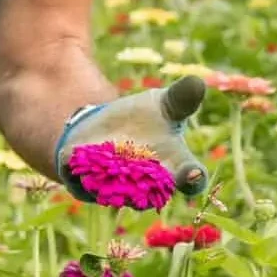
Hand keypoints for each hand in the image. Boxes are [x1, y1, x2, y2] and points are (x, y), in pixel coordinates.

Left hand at [53, 73, 207, 201]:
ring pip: (115, 192)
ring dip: (114, 180)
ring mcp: (115, 189)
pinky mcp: (84, 185)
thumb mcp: (164, 103)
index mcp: (174, 167)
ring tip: (112, 162)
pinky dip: (80, 172)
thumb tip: (198, 82)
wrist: (104, 127)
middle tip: (154, 177)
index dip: (193, 180)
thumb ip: (181, 97)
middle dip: (152, 189)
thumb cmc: (147, 118)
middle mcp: (147, 187)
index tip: (194, 174)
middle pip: (152, 195)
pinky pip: (81, 182)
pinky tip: (78, 157)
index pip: (190, 180)